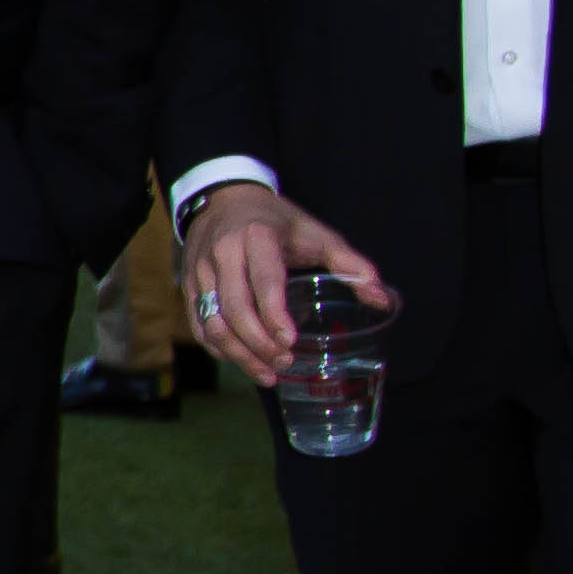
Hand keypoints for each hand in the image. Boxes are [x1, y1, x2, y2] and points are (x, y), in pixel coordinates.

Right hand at [180, 181, 387, 388]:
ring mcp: (201, 271)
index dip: (274, 315)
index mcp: (257, 237)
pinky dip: (221, 349)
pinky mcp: (190, 286)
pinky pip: (200, 325)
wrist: (225, 199)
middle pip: (234, 308)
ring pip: (213, 322)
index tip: (291, 342)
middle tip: (285, 364)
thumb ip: (350, 264)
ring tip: (267, 374)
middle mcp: (223, 253)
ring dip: (239, 354)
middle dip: (259, 343)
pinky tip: (243, 361)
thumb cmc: (277, 222)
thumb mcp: (317, 234)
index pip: (263, 281)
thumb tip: (382, 299)